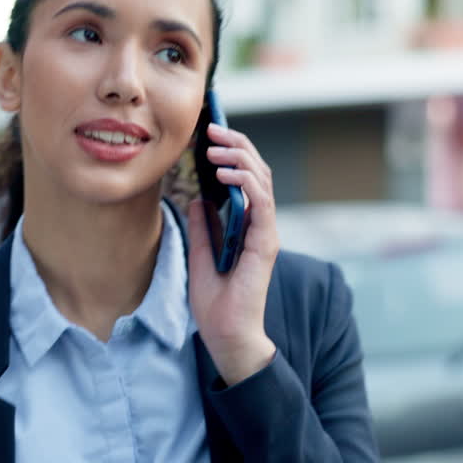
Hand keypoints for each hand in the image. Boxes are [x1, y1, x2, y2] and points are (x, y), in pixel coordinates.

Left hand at [186, 123, 280, 385]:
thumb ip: (202, 225)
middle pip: (256, 171)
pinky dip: (246, 184)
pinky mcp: (266, 244)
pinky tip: (225, 174)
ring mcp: (266, 232)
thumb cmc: (215, 301)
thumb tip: (196, 198)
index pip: (245, 178)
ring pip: (261, 180)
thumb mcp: (200, 253)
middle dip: (236, 145)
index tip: (208, 135)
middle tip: (212, 128)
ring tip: (215, 147)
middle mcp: (260, 224)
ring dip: (239, 158)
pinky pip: (261, 204)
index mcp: (246, 224)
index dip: (231, 153)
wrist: (225, 334)